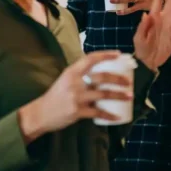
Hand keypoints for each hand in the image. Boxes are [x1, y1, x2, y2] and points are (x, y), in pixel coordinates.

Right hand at [18, 51, 132, 140]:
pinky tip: (118, 116)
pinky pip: (98, 113)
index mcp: (72, 72)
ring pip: (103, 94)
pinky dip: (109, 115)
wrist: (41, 113)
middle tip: (129, 82)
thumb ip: (80, 74)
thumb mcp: (65, 79)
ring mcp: (76, 97)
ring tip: (129, 96)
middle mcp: (75, 82)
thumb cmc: (56, 95)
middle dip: (119, 79)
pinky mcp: (77, 112)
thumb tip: (99, 71)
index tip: (119, 54)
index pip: (91, 59)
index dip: (106, 55)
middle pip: (102, 77)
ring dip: (119, 95)